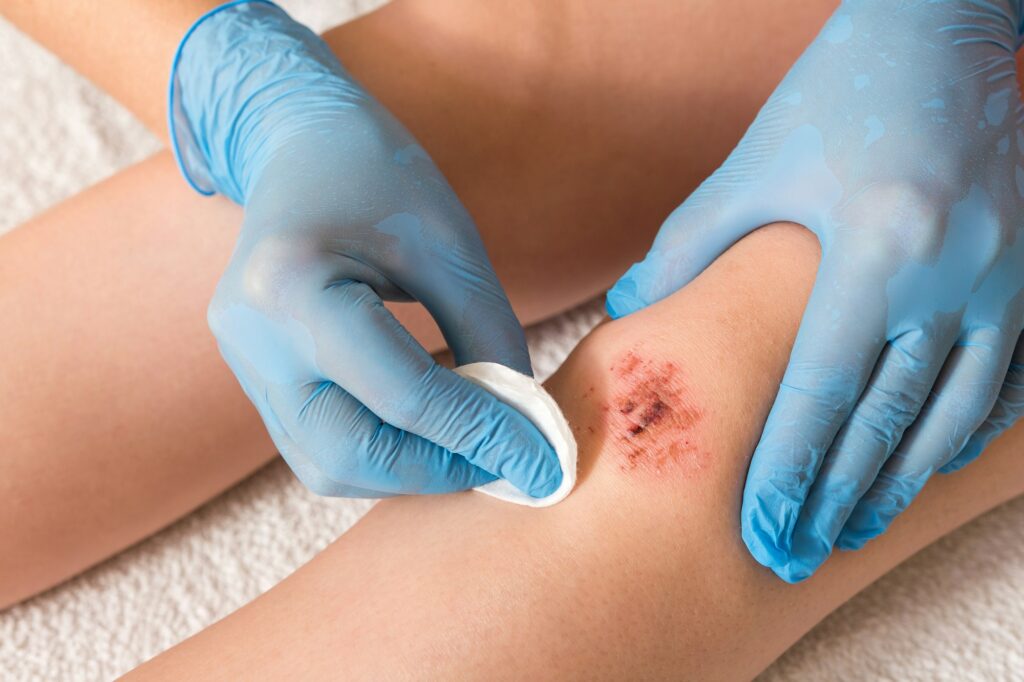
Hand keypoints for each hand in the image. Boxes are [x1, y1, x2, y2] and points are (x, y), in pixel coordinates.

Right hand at [169, 2, 560, 497]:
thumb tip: (522, 427)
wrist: (298, 146)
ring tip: (469, 445)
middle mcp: (252, 338)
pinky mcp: (253, 377)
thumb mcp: (450, 244)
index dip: (485, 436)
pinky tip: (427, 430)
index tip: (546, 464)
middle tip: (505, 460)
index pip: (404, 396)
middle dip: (437, 471)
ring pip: (328, 465)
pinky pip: (317, 445)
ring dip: (408, 470)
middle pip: (349, 454)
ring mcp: (243, 363)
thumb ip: (488, 336)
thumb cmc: (378, 175)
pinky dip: (380, 452)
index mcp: (294, 286)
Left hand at [606, 1, 1023, 580]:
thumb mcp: (755, 167)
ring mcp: (1003, 279)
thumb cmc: (837, 97)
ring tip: (853, 530)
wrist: (943, 36)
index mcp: (874, 248)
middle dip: (837, 498)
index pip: (821, 390)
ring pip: (950, 413)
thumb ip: (688, 246)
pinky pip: (1005, 379)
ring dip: (897, 483)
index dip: (788, 470)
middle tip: (797, 554)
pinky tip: (926, 466)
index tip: (760, 531)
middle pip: (884, 419)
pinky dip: (962, 432)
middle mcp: (949, 274)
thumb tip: (630, 307)